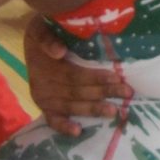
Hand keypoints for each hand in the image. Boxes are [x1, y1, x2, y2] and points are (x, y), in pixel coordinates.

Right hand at [23, 15, 130, 136]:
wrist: (32, 39)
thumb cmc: (44, 29)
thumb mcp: (41, 27)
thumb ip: (47, 38)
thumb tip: (59, 52)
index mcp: (45, 65)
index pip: (74, 75)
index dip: (95, 77)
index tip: (115, 77)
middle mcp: (44, 85)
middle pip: (77, 91)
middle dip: (103, 92)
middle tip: (126, 92)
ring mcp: (44, 97)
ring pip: (72, 106)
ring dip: (93, 109)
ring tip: (114, 110)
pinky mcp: (45, 106)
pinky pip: (53, 119)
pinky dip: (64, 126)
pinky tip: (78, 131)